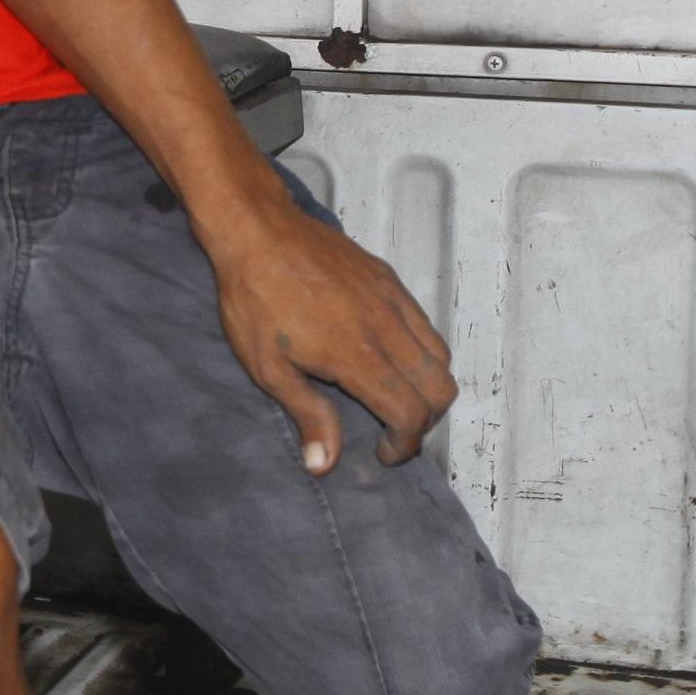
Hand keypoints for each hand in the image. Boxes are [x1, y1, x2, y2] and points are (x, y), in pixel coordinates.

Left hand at [206, 199, 455, 473]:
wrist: (257, 229)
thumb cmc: (254, 299)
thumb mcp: (268, 367)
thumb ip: (307, 415)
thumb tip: (325, 465)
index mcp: (358, 355)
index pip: (410, 413)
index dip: (404, 445)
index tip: (383, 453)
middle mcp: (387, 327)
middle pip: (440, 389)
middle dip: (425, 421)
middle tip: (393, 430)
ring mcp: (393, 299)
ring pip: (440, 356)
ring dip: (428, 387)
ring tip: (394, 396)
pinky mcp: (389, 279)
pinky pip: (425, 324)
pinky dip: (422, 352)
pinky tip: (388, 356)